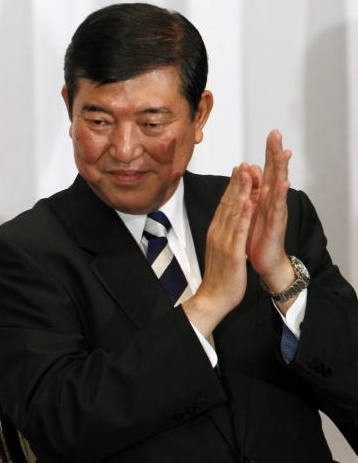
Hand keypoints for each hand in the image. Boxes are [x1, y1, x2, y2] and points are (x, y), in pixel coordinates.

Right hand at [182, 165, 254, 336]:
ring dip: (240, 193)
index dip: (232, 186)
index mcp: (216, 232)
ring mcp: (224, 243)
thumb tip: (227, 221)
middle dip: (236, 183)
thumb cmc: (219, 276)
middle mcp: (218, 233)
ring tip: (247, 176)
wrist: (213, 297)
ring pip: (233, 213)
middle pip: (228, 204)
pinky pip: (239, 232)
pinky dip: (245, 216)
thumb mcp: (220, 249)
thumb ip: (223, 233)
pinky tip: (250, 204)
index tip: (238, 170)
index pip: (224, 205)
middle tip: (243, 164)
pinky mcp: (232, 254)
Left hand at [247, 130, 295, 295]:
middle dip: (276, 153)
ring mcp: (276, 213)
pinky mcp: (276, 226)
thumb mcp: (254, 210)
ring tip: (284, 152)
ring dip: (282, 170)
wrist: (265, 262)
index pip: (269, 170)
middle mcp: (273, 202)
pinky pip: (278, 210)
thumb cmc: (258, 237)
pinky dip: (281, 196)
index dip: (270, 152)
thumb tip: (254, 169)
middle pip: (276, 173)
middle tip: (277, 133)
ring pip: (279, 187)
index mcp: (265, 197)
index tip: (272, 133)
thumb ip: (255, 190)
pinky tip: (284, 184)